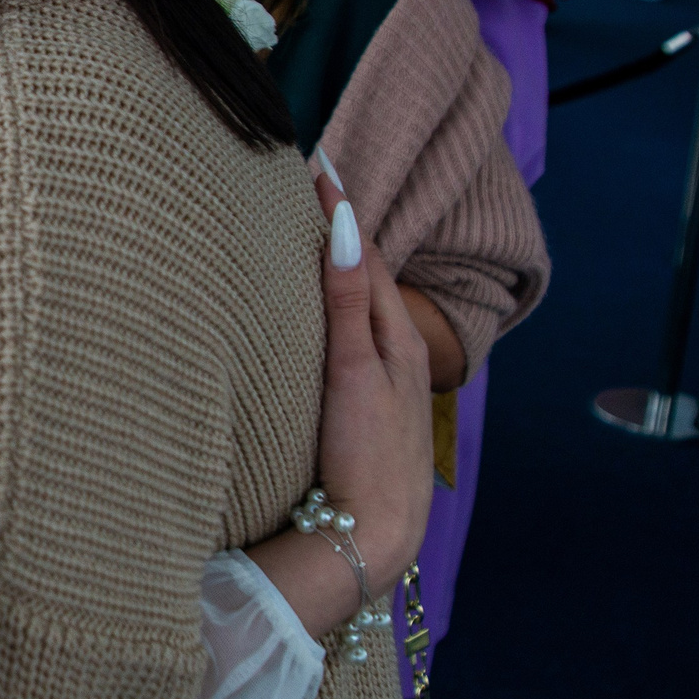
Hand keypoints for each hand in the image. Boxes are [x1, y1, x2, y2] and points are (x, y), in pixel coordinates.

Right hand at [246, 170, 434, 639]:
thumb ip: (348, 299)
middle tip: (304, 187)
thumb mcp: (353, 370)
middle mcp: (394, 352)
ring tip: (305, 235)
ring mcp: (381, 381)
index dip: (338, 209)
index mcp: (394, 335)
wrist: (374, 535)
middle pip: (364, 277)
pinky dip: (331, 311)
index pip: (365, 253)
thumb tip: (345, 223)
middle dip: (336, 231)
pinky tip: (312, 316)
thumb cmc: (365, 454)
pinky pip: (347, 340)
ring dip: (334, 270)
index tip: (315, 163)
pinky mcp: (365, 407)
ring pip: (357, 310)